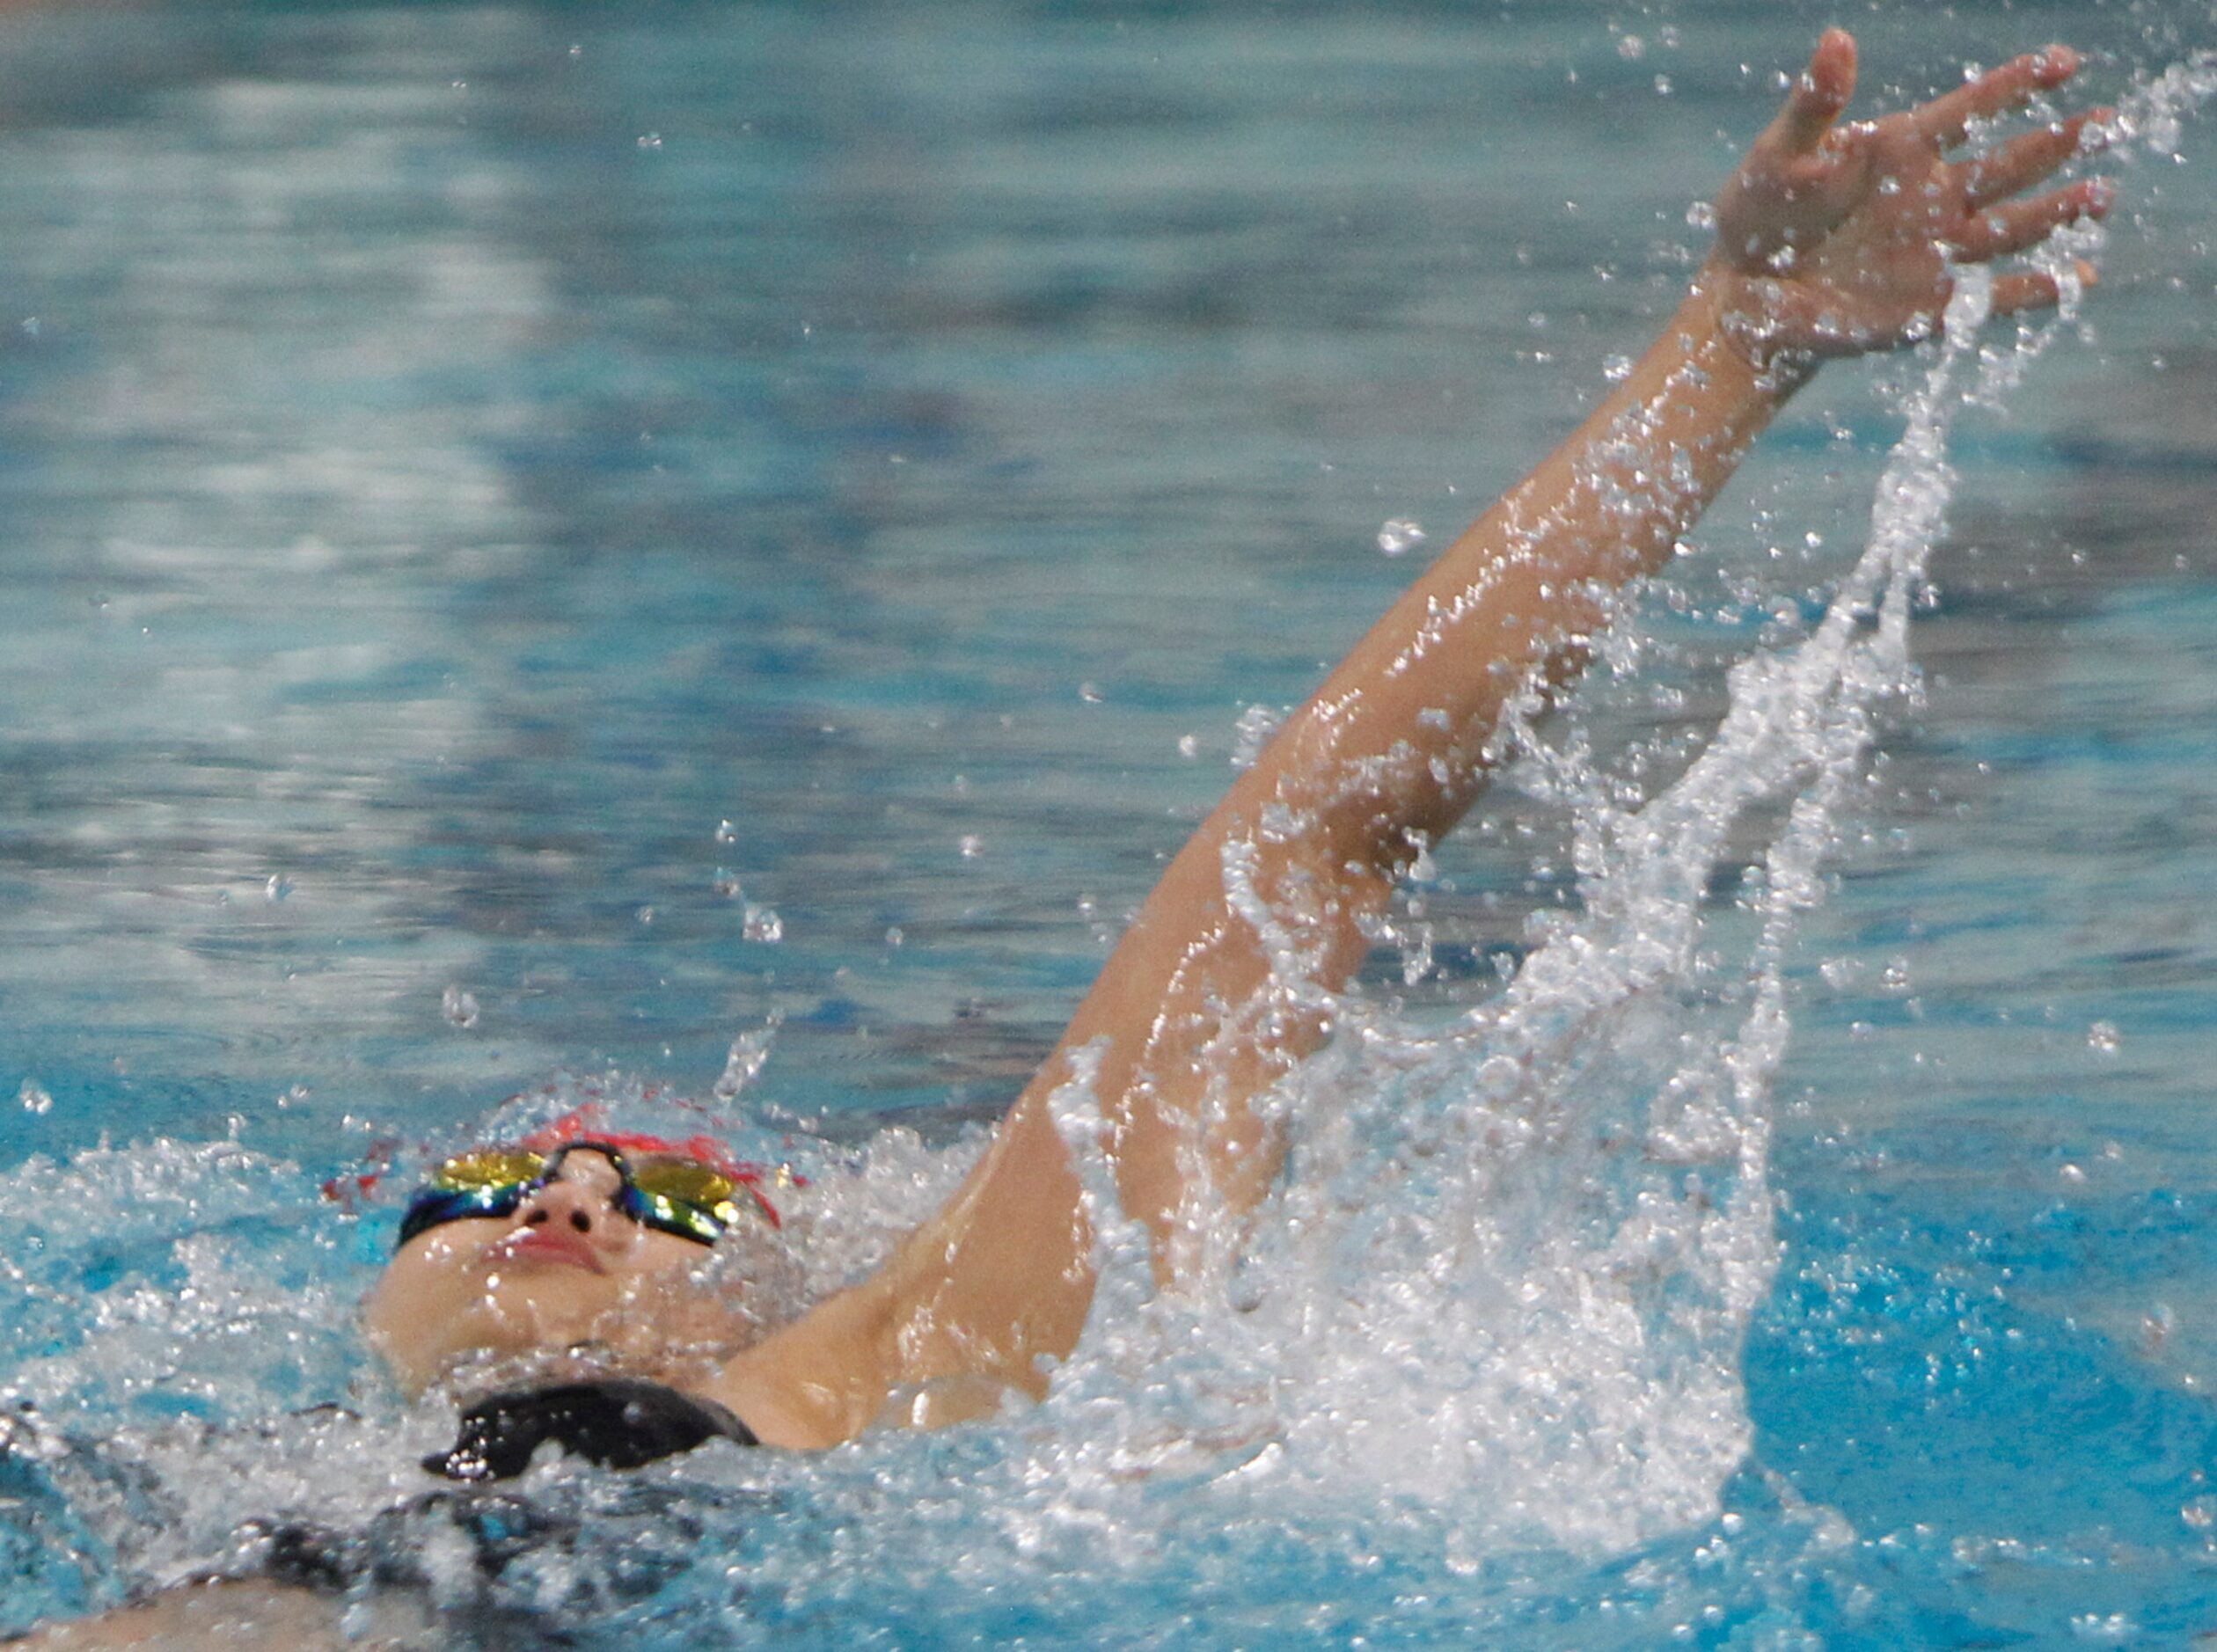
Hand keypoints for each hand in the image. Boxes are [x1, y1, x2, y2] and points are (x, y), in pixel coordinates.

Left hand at [1700, 30, 2110, 366]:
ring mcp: (1936, 250)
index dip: (2016, 85)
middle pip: (2008, 165)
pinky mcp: (1930, 305)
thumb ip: (1815, 103)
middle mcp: (1933, 196)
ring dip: (2057, 213)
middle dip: (2057, 144)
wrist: (1745, 291)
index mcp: (1902, 149)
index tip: (2064, 61)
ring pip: (2013, 226)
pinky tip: (2079, 277)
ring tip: (2100, 193)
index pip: (1971, 110)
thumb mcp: (1780, 155)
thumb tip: (1837, 39)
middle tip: (2106, 123)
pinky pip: (1992, 297)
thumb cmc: (1760, 214)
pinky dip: (2035, 290)